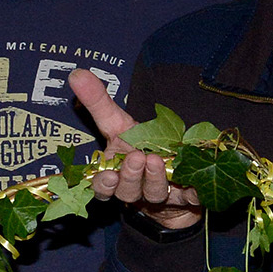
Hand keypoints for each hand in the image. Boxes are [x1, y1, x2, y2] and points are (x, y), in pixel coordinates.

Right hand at [69, 70, 202, 233]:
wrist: (167, 171)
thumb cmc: (136, 147)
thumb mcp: (118, 123)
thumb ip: (98, 102)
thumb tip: (77, 73)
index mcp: (113, 176)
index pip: (102, 187)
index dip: (104, 185)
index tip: (109, 175)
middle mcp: (134, 190)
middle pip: (128, 191)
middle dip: (131, 176)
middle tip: (137, 157)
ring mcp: (158, 195)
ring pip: (153, 193)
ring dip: (155, 179)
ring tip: (158, 161)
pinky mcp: (185, 198)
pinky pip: (190, 198)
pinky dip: (193, 192)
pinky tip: (195, 186)